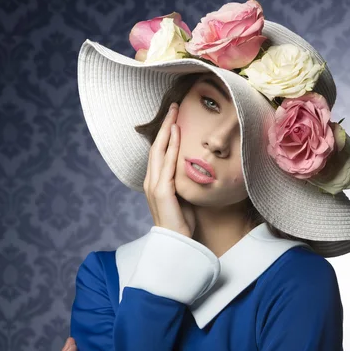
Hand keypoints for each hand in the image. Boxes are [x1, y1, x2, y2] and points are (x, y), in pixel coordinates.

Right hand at [144, 102, 195, 237]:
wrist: (176, 244)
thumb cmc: (182, 222)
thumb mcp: (184, 196)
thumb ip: (185, 180)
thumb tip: (198, 166)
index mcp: (155, 182)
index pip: (159, 152)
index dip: (166, 133)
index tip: (174, 117)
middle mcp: (151, 181)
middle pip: (156, 146)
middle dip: (165, 125)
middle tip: (174, 106)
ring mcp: (154, 185)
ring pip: (160, 151)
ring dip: (167, 130)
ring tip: (175, 113)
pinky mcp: (161, 191)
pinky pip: (167, 164)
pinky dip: (171, 147)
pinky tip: (176, 133)